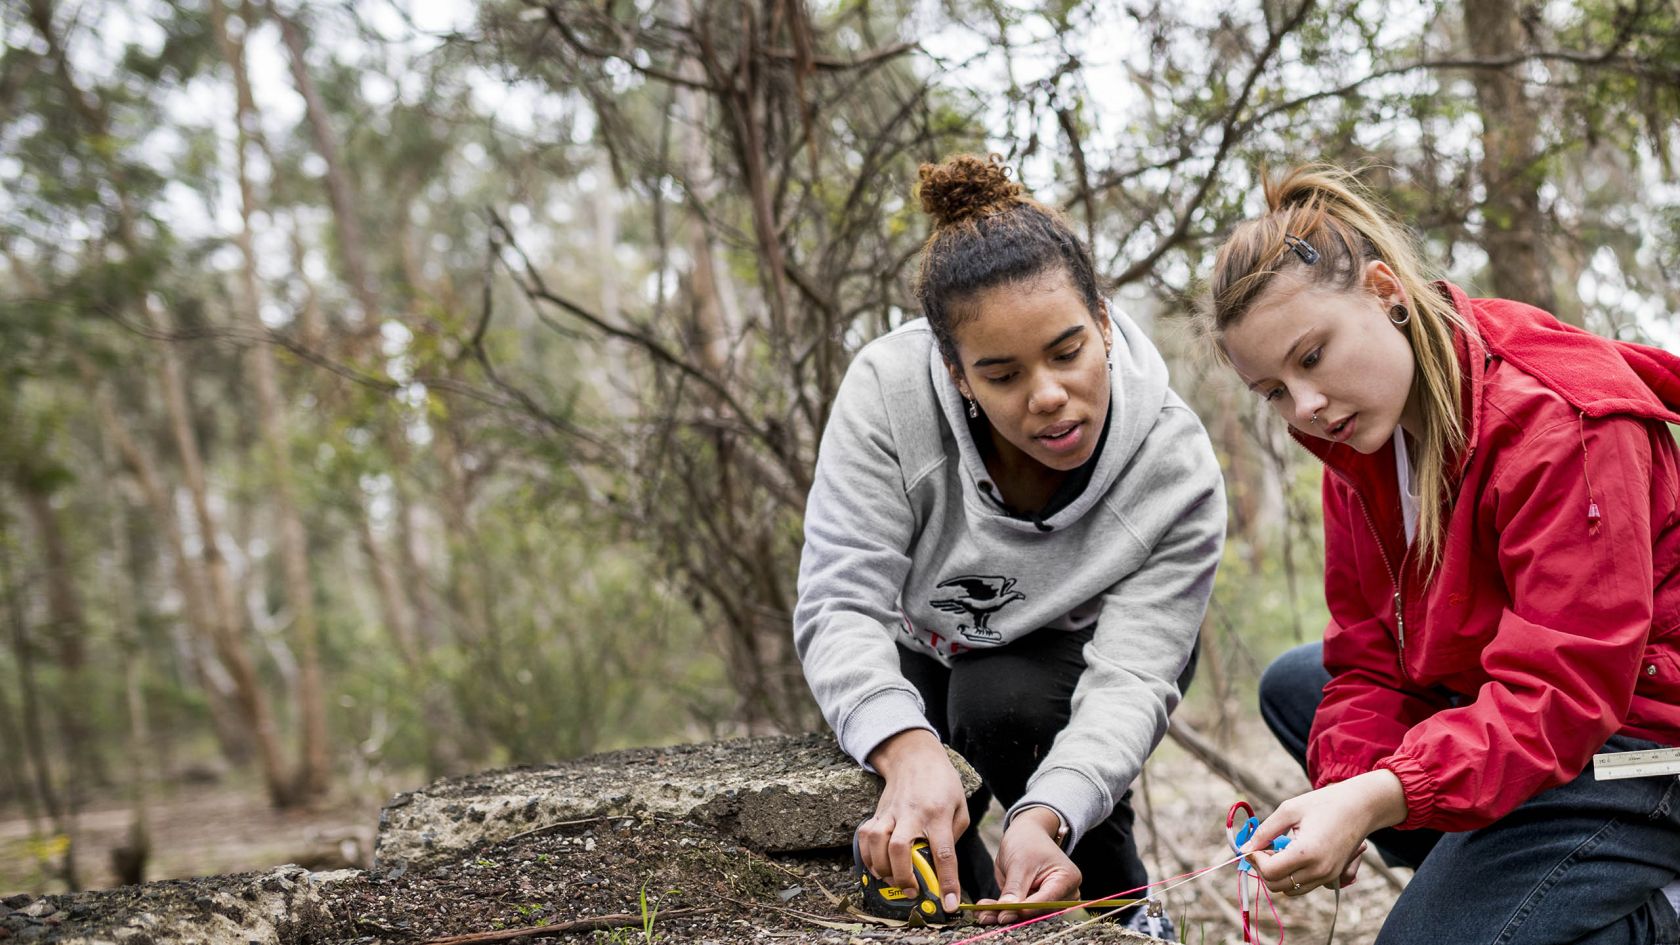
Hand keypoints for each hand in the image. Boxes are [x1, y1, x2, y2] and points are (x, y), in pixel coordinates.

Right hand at [861, 729, 968, 913]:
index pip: (944, 853)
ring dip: (883, 868)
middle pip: (900, 848)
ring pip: (877, 843)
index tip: (949, 905)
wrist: (915, 758)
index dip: (946, 882)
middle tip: (912, 892)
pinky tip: (877, 866)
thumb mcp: (960, 808)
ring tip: (893, 880)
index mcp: (938, 815)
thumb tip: (940, 867)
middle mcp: (912, 814)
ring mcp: (891, 813)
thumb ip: (953, 837)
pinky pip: (864, 837)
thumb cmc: (942, 785)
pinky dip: (867, 856)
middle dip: (903, 877)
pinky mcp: (877, 813)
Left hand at [973, 808, 1080, 925]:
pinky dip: (1003, 910)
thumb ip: (1014, 889)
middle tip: (984, 916)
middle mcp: (1064, 894)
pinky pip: (1020, 911)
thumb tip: (1005, 913)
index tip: (1002, 915)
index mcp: (1067, 879)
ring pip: (1026, 914)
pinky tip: (986, 910)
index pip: (1045, 901)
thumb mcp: (1019, 863)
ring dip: (1002, 914)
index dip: (1023, 911)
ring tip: (981, 913)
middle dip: (1009, 914)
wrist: (1026, 834)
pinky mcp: (1037, 903)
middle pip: (1036, 912)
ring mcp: (1051, 900)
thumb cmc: (1027, 842)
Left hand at [1242, 770, 1404, 896]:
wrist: (1361, 806)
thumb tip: (1244, 849)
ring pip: (1290, 890)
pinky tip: (1291, 856)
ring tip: (1277, 850)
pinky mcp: (1332, 877)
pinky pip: (1303, 887)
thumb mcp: (1289, 810)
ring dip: (1277, 875)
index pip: (1270, 871)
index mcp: (1307, 853)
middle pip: (1277, 885)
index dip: (1255, 859)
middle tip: (1262, 848)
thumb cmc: (1324, 803)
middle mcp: (1319, 871)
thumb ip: (1264, 831)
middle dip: (1263, 868)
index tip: (1253, 845)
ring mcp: (1328, 876)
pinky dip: (1291, 877)